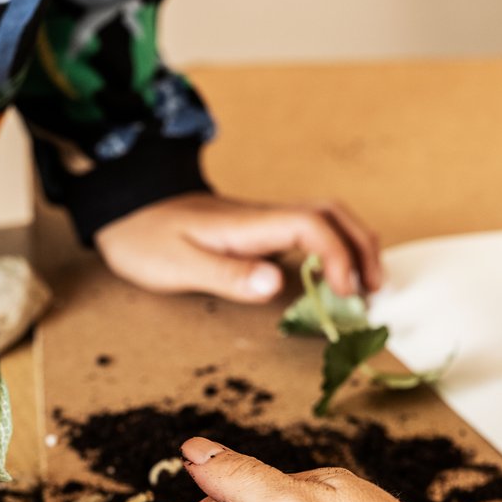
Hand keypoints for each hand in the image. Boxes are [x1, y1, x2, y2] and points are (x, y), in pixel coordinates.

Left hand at [93, 192, 381, 303]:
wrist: (126, 208)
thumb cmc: (146, 238)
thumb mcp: (177, 264)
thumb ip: (227, 274)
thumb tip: (276, 284)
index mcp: (249, 223)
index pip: (312, 227)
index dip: (338, 257)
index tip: (346, 292)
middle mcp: (264, 217)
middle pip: (332, 215)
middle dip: (362, 247)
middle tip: (375, 289)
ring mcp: (263, 222)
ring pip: (325, 220)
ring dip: (353, 246)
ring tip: (365, 286)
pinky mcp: (258, 231)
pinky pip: (309, 233)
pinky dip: (333, 251)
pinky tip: (332, 278)